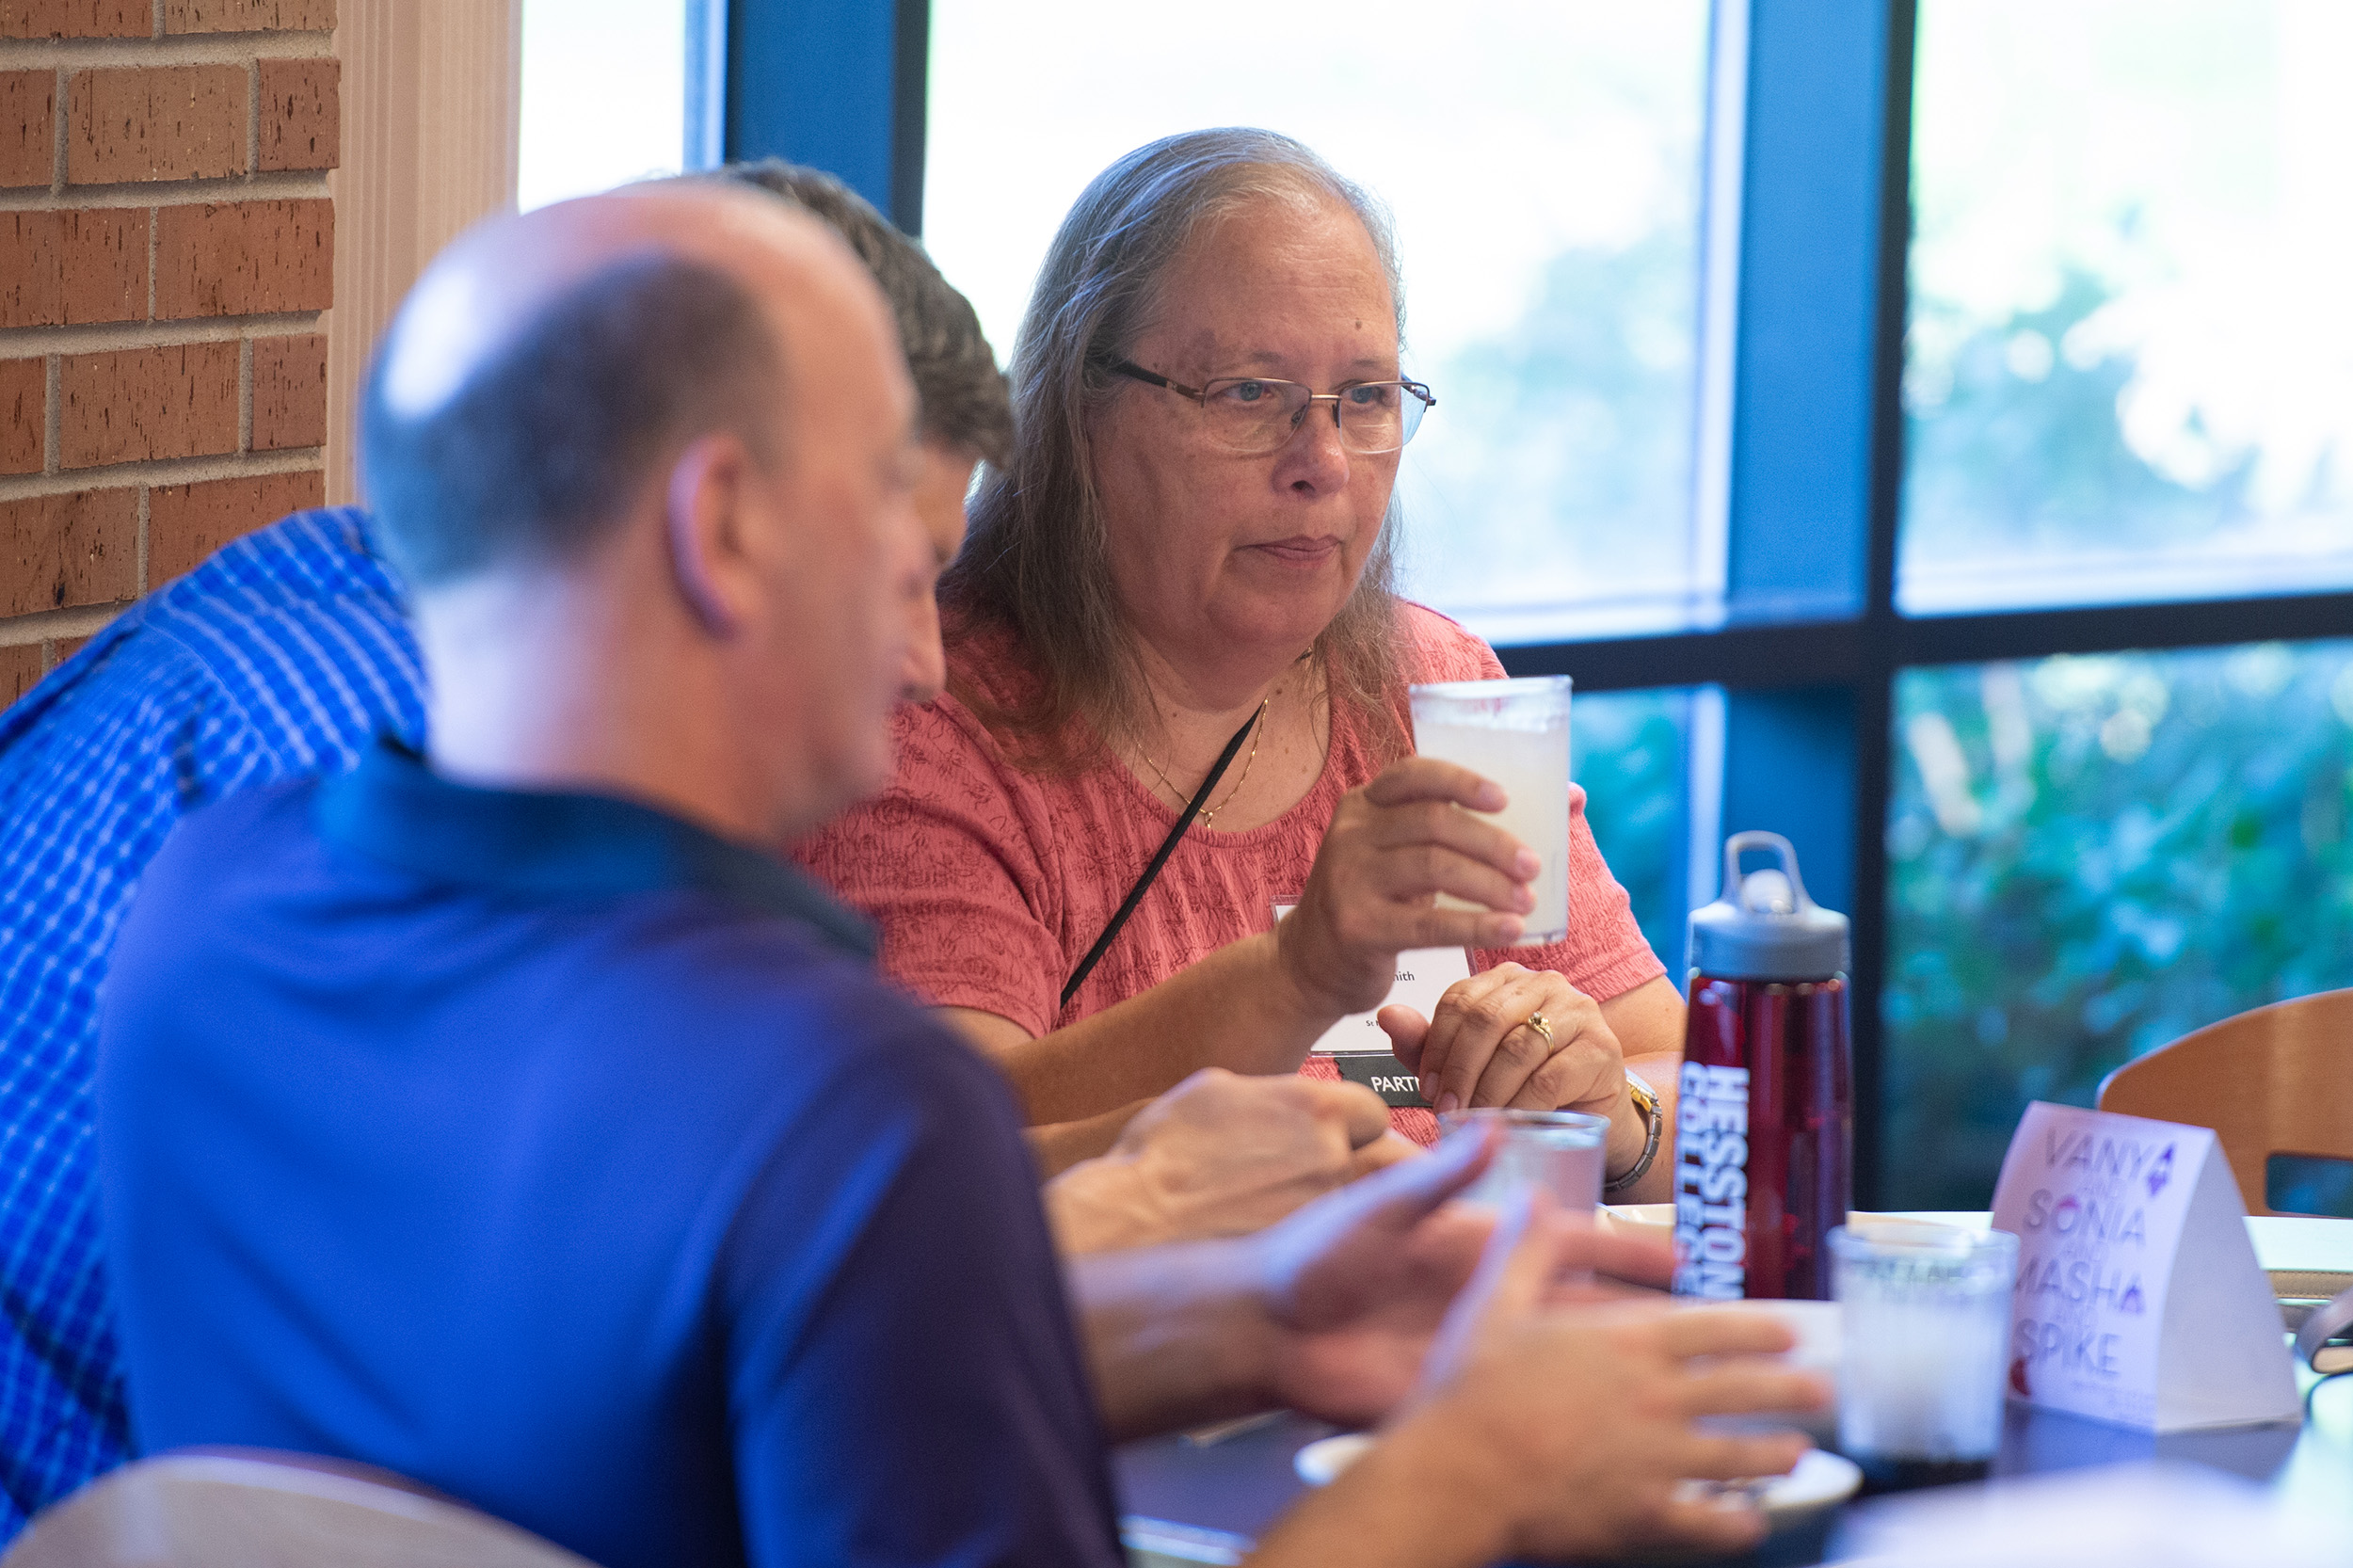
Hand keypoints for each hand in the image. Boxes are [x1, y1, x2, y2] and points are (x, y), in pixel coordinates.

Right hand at [1043, 1070, 1402, 1253]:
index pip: (1372, 1110)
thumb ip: (1273, 1094)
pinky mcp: (1312, 1257)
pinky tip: (1299, 1251)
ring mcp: (1327, 1211)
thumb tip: (1290, 1098)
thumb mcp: (1217, 1091)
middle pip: (1389, 1161)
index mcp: (1315, 1106)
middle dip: (1372, 1171)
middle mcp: (1333, 1156)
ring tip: (1310, 1219)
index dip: (1353, 1126)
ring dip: (1350, 1211)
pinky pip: (1341, 1249)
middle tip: (1350, 1181)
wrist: (1135, 1221)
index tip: (1339, 1137)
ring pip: (1366, 1209)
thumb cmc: (1164, 1156)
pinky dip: (1330, 1250)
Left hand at [1245, 1124, 1672, 1426]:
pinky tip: (1614, 1436)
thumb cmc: (1311, 1258)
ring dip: (1622, 1371)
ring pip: (1567, 1360)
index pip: (1571, 1244)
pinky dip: (1570, 1419)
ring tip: (1689, 1389)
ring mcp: (1476, 1346)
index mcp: (1476, 1243)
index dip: (1628, 1252)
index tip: (1686, 1258)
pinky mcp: (1457, 1391)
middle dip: (1649, 1317)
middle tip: (1716, 1332)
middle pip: (1586, 1307)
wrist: (1264, 1331)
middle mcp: (1488, 1294)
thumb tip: (1494, 1123)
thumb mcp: (1378, 1209)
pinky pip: (1526, 1405)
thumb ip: (1436, 1176)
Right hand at [1276, 758, 1537, 1017]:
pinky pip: (1428, 923)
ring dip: (1489, 883)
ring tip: (1525, 900)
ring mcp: (1349, 879)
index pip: (1413, 774)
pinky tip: (1510, 930)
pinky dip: (1476, 925)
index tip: (1503, 799)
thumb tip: (1568, 798)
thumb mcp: (1398, 855)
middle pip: (1433, 823)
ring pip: (1433, 867)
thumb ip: (1459, 828)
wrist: (1310, 963)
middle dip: (1491, 843)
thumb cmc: (1377, 901)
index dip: (1461, 782)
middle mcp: (1350, 834)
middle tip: (1532, 865)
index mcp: (1363, 805)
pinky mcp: (1357, 927)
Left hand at [1380, 964, 1637, 1165]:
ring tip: (1474, 1119)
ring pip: (1517, 1049)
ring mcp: (1579, 1011)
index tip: (1426, 1087)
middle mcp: (1546, 983)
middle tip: (1447, 1108)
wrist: (1588, 1115)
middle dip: (1459, 1070)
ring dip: (1488, 1092)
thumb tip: (1387, 1015)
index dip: (1436, 1047)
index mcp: (1508, 979)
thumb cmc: (1524, 1085)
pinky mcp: (1602, 1048)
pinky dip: (1520, 1106)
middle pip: (1486, 1019)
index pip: (1460, 999)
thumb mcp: (1468, 1065)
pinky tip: (1509, 1122)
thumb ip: (1427, 1043)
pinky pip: (1549, 1079)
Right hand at [1389, 1194, 1828, 1564]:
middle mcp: (1655, 1396)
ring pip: (1737, 1456)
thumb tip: (1535, 1197)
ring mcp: (1657, 1458)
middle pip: (1742, 1389)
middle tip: (1821, 1390)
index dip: (1758, 1331)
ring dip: (1774, 1453)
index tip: (1787, 1334)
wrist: (1457, 1473)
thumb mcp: (1494, 1301)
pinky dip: (1735, 1525)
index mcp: (1627, 1341)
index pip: (1714, 1328)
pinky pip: (1707, 1523)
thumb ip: (1527, 1248)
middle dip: (1789, 1389)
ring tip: (1795, 1452)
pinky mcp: (1644, 1513)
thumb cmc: (1470, 1389)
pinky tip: (1749, 1523)